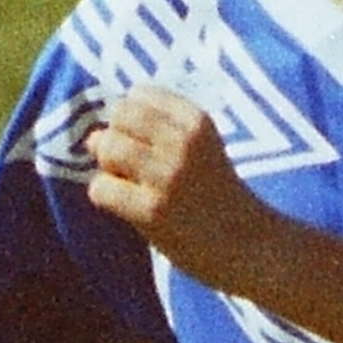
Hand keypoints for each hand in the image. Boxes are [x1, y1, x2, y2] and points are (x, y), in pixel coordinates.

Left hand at [81, 87, 282, 290]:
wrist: (252, 247)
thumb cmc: (219, 198)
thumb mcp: (202, 149)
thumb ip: (157, 134)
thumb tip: (91, 137)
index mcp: (197, 120)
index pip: (139, 95)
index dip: (131, 119)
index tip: (145, 143)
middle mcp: (183, 141)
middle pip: (118, 116)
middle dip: (115, 138)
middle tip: (131, 167)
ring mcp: (167, 175)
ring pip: (107, 147)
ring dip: (108, 168)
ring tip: (129, 186)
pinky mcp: (152, 210)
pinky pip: (101, 189)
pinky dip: (106, 197)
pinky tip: (128, 209)